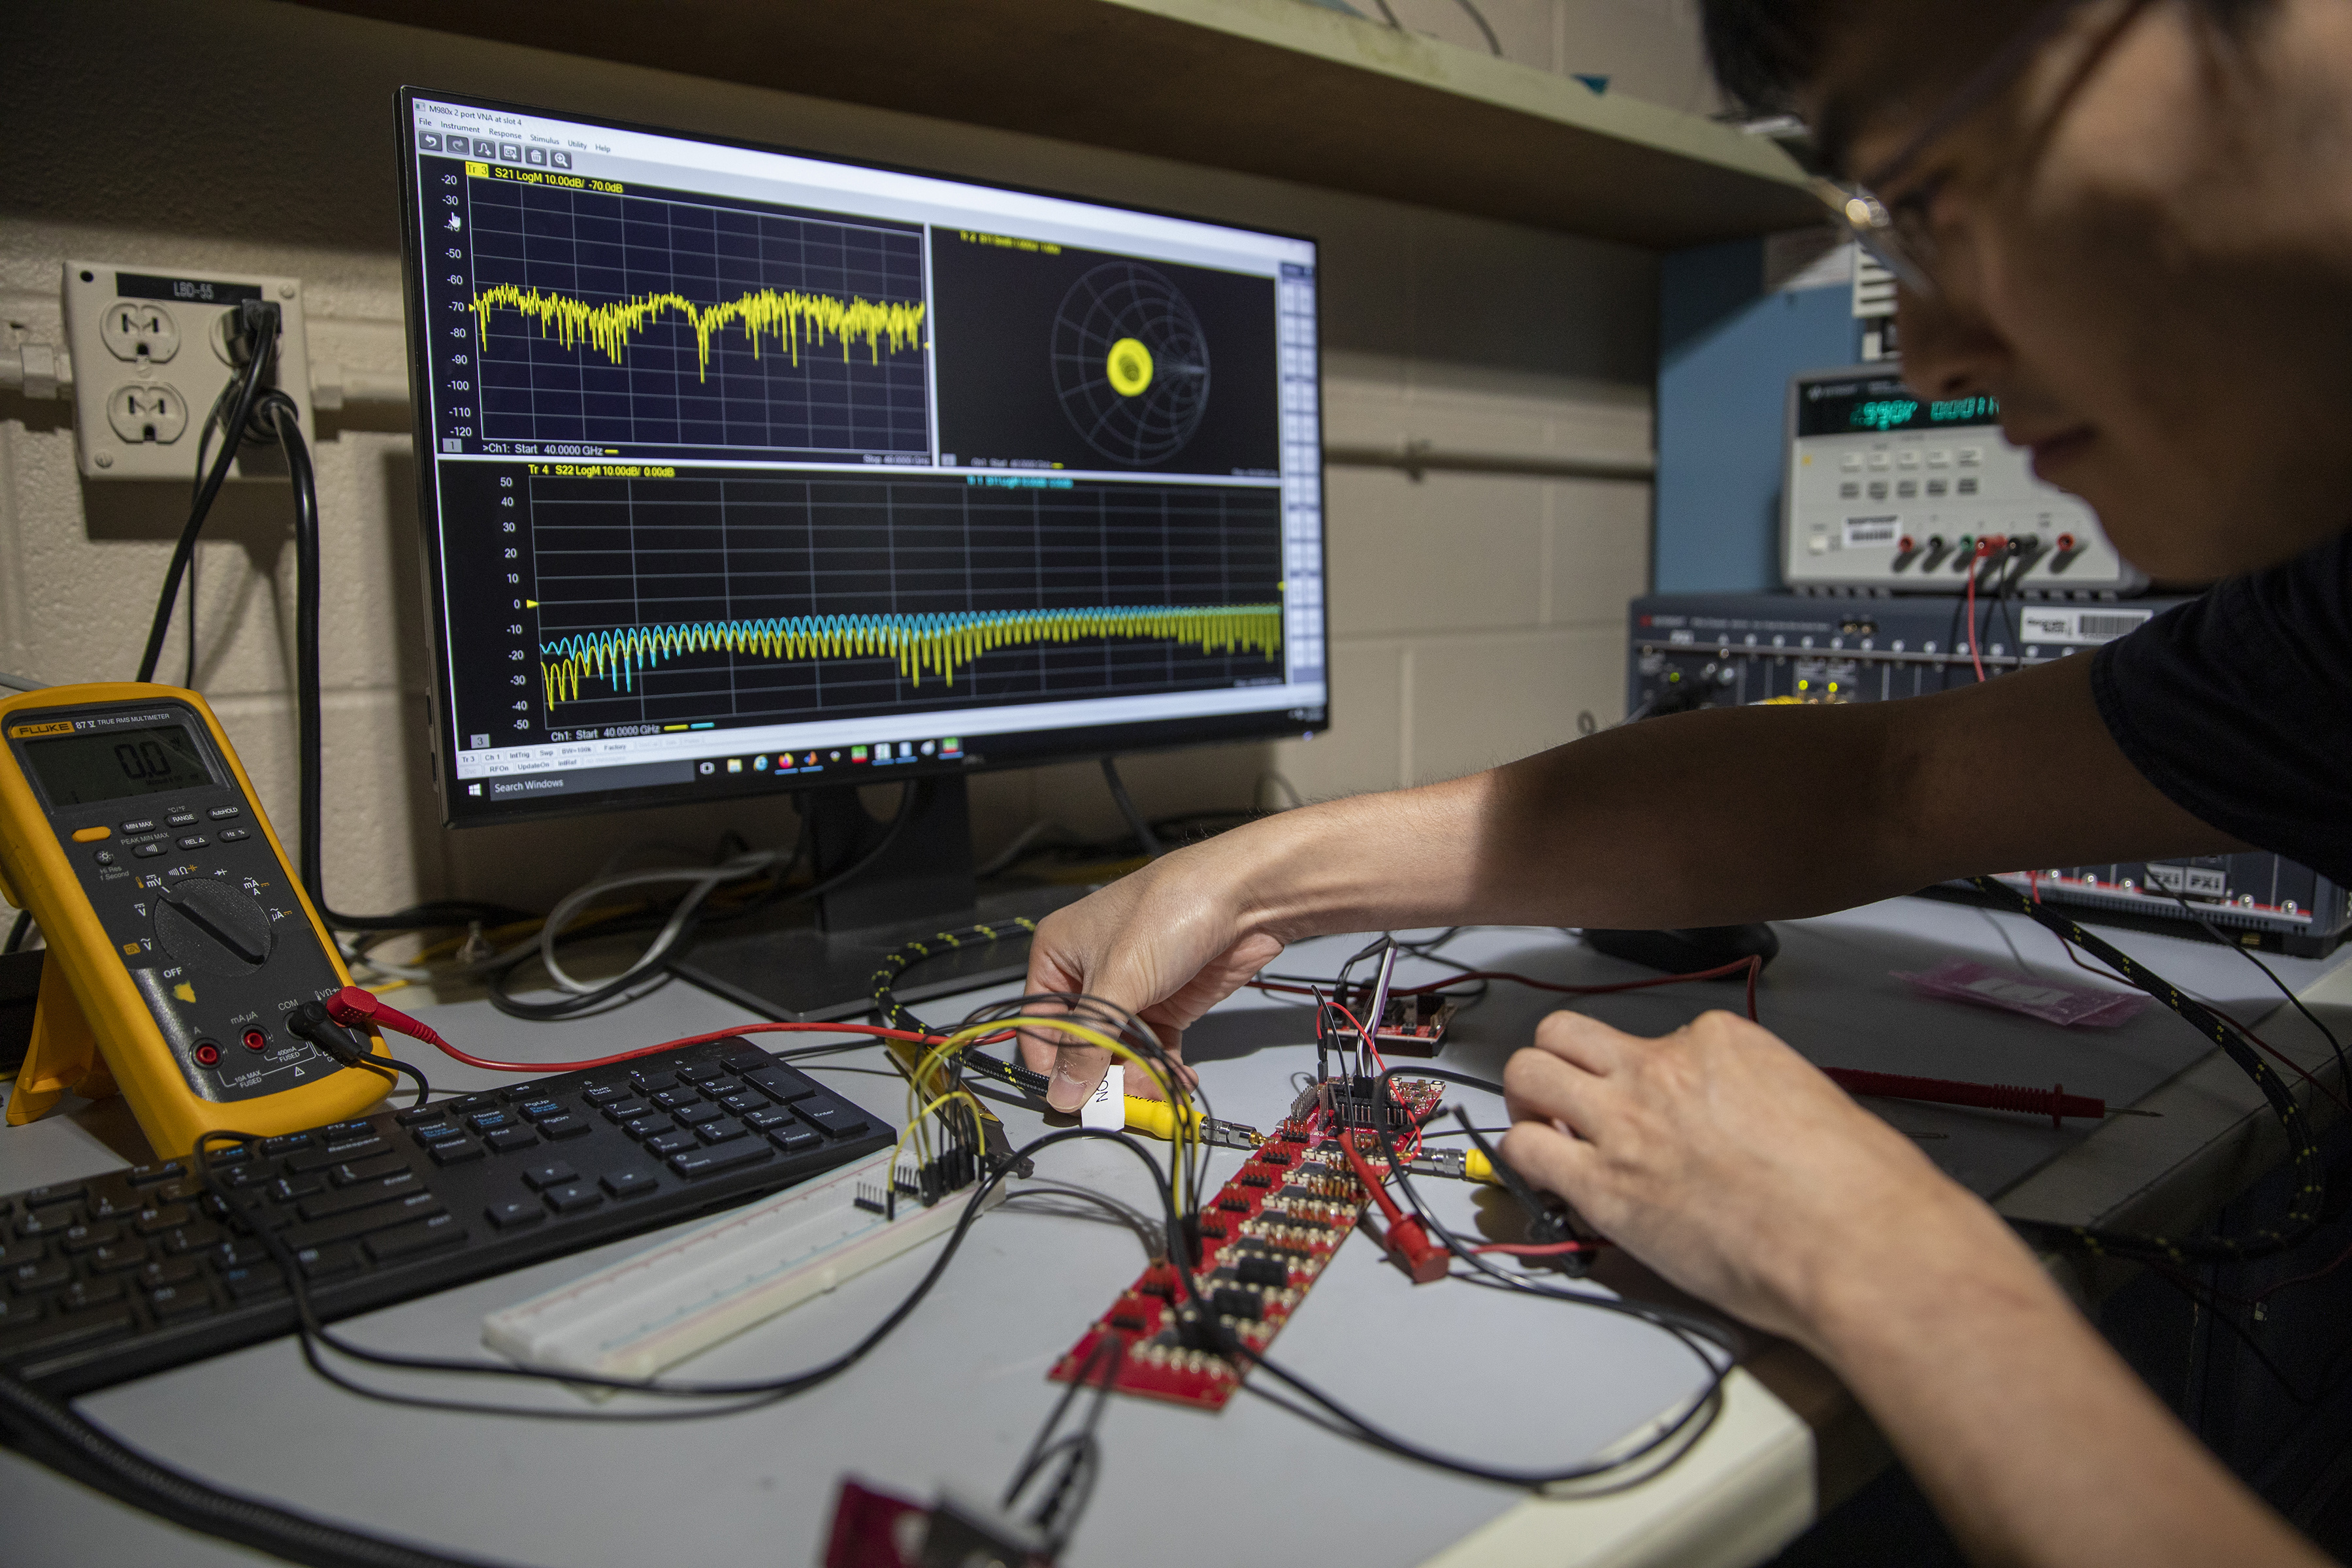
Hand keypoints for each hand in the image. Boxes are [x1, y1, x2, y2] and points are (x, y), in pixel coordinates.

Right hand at [1019, 839, 1284, 1111]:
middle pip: (1081, 1043)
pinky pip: (1153, 1049)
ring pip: (1119, 1052)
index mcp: (1057, 955)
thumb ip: (1087, 1042)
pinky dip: (1162, 1068)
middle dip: (1102, 1073)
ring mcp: (1130, 992)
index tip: (1072, 1099)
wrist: (1242, 898)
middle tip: (1120, 1100)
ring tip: (1155, 1086)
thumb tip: (1064, 1093)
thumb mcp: (1117, 981)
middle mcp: (1090, 974)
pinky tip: (1175, 1079)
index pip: (1039, 1024)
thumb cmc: (1169, 911)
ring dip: (1136, 1075)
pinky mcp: (1165, 1004)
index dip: (1053, 1064)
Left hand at [1499, 1008, 2003, 1350]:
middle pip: (1566, 1032)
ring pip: (1527, 1072)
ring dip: (1526, 1098)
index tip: (1662, 1109)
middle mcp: (1660, 1070)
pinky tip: (1545, 1179)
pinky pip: (1526, 1149)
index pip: (1659, 1037)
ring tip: (1540, 1127)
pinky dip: (1524, 1160)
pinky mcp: (1601, 1185)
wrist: (1854, 1243)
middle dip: (1558, 1059)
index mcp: (1719, 1041)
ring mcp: (1623, 1123)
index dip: (1652, 1075)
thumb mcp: (1811, 1102)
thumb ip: (1755, 1097)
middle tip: (1564, 1095)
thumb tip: (1736, 1123)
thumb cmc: (1857, 1188)